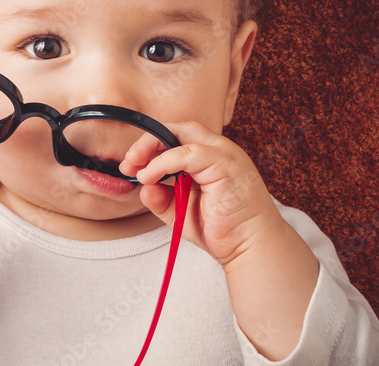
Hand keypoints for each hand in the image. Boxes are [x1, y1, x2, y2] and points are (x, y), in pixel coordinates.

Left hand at [120, 122, 318, 358]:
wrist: (250, 249)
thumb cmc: (222, 230)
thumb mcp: (179, 212)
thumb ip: (160, 198)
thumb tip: (142, 185)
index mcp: (209, 157)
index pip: (176, 136)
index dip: (150, 145)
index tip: (130, 165)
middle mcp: (218, 150)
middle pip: (177, 128)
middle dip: (147, 141)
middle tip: (128, 161)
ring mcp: (224, 154)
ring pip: (182, 134)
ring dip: (152, 148)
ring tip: (136, 168)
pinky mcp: (226, 164)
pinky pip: (188, 153)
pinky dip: (164, 162)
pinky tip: (150, 175)